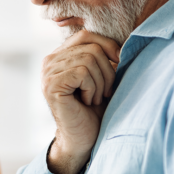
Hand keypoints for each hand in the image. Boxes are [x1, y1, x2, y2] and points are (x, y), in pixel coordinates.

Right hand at [41, 30, 120, 173]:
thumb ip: (104, 55)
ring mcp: (47, 73)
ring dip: (100, 83)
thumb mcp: (102, 76)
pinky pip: (82, 72)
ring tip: (95, 98)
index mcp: (60, 55)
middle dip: (107, 71)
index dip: (108, 46)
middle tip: (104, 92)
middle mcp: (49, 61)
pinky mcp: (51, 85)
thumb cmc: (95, 109)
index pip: (86, 35)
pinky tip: (87, 101)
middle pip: (91, 47)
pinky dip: (92, 88)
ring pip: (89, 59)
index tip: (119, 64)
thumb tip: (126, 37)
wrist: (84, 138)